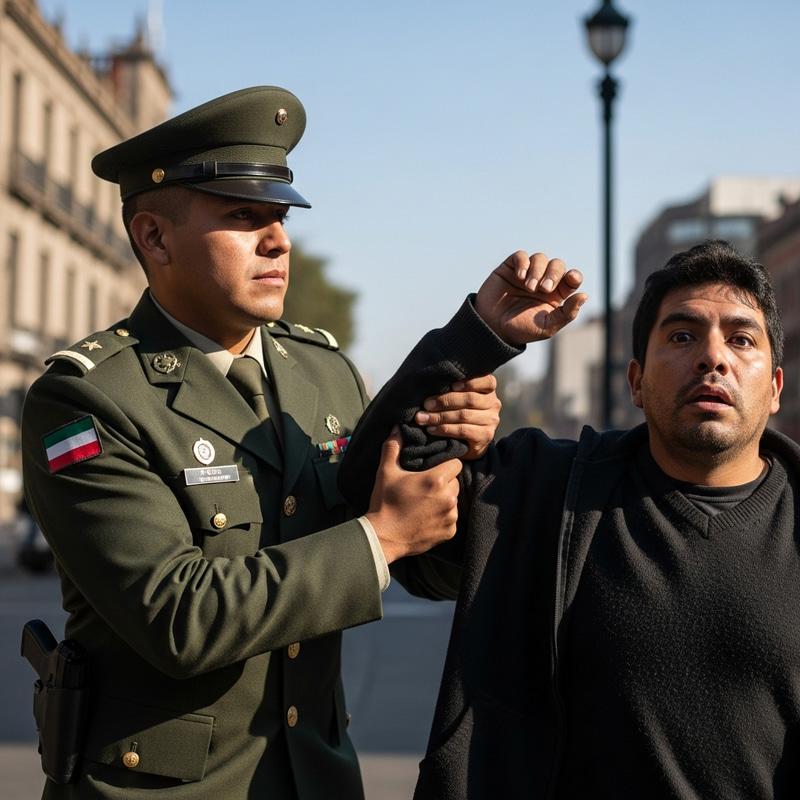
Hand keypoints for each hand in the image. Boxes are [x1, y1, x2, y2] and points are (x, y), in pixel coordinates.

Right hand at [365, 428, 461, 563]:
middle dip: (444, 482)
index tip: (433, 469)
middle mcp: (449, 498)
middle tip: (425, 487)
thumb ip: (393, 446)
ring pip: (454, 500)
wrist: (382, 537)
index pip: (456, 464)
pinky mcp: (450, 532)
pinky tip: (426, 518)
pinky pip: (451, 519)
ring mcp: (450, 516)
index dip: (445, 464)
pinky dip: (442, 517)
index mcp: (436, 480)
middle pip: (455, 482)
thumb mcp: (386, 471)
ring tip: (424, 503)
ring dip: (444, 500)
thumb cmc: (384, 502)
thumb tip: (398, 428)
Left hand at [413, 375, 500, 459]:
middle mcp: (493, 404)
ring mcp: (491, 421)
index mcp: (488, 390)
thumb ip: (450, 390)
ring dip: (440, 417)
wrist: (466, 443)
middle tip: (426, 404)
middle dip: (445, 401)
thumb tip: (428, 390)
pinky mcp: (485, 436)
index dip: (469, 382)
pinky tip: (431, 429)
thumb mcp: (457, 398)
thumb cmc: (457, 413)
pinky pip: (463, 431)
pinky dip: (444, 429)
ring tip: (423, 418)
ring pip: (464, 415)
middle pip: (470, 399)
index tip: (451, 385)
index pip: (486, 381)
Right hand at [474, 251, 586, 344]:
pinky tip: (520, 277)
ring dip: (537, 271)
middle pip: (557, 265)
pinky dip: (523, 263)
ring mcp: (527, 273)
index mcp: (556, 294)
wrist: (492, 328)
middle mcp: (543, 281)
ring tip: (528, 287)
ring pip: (540, 258)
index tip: (572, 279)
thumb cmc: (521, 330)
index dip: (574, 276)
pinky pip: (520, 256)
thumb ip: (567, 314)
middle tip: (544, 289)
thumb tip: (584, 295)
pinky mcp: (510, 268)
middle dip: (553, 274)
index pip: (571, 278)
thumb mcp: (547, 327)